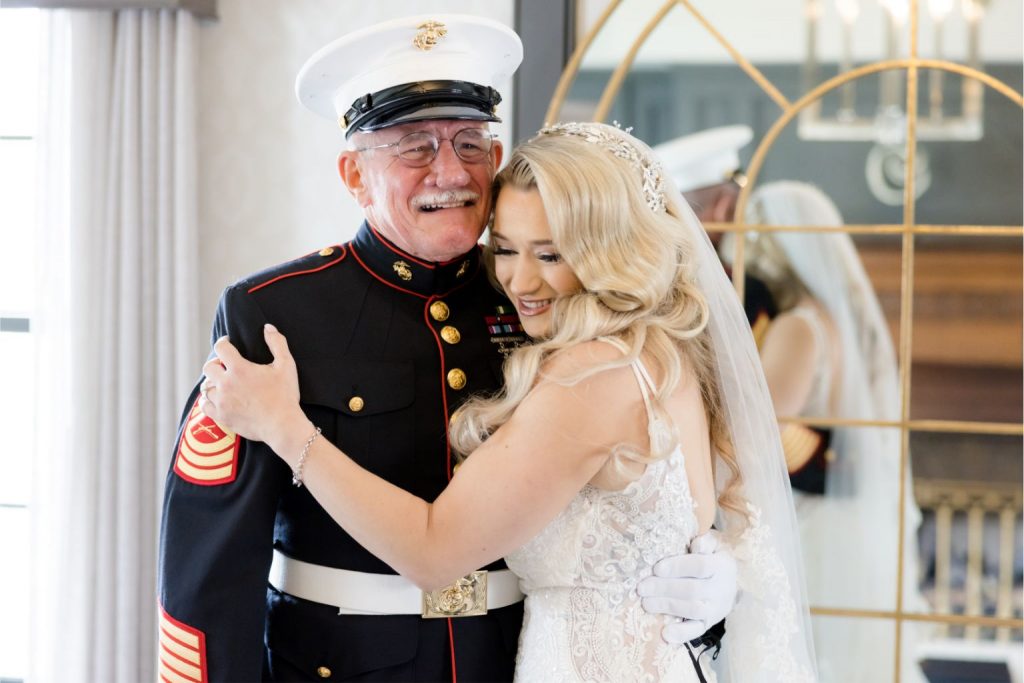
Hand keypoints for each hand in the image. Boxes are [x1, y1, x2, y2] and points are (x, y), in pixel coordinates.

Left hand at [199, 324, 306, 449]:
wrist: (282, 425)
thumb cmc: (285, 395)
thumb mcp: (286, 365)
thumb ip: (277, 343)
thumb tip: (268, 327)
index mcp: (239, 369)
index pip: (221, 348)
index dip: (224, 342)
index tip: (228, 342)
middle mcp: (226, 384)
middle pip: (208, 367)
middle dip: (216, 363)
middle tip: (225, 365)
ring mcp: (222, 402)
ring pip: (206, 387)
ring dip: (213, 382)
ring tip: (223, 383)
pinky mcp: (221, 417)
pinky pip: (204, 406)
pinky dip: (208, 400)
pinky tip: (217, 398)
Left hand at [637, 530, 737, 643]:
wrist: (729, 582)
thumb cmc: (712, 557)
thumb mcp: (713, 544)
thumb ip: (705, 541)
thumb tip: (697, 545)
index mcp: (721, 565)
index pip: (700, 566)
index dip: (678, 567)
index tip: (657, 568)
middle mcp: (721, 589)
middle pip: (692, 590)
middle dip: (665, 589)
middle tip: (642, 587)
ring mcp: (716, 608)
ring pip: (692, 610)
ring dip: (667, 607)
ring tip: (645, 603)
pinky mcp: (709, 623)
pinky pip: (697, 630)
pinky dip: (682, 634)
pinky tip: (665, 634)